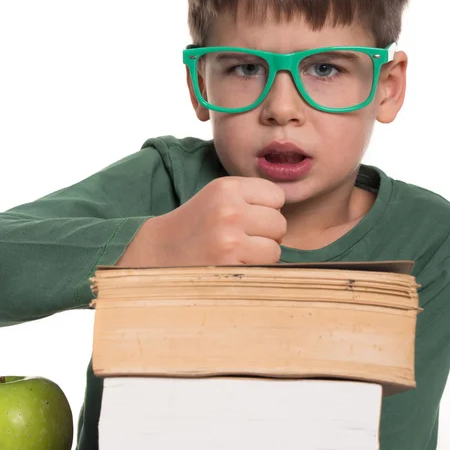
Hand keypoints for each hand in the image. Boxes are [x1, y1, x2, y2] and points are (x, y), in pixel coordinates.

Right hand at [118, 177, 285, 267]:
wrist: (160, 251)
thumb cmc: (197, 223)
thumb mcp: (219, 195)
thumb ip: (252, 195)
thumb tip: (290, 207)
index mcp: (226, 187)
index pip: (276, 196)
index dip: (267, 209)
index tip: (249, 216)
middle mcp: (229, 210)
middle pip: (279, 223)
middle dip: (267, 233)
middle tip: (244, 237)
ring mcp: (229, 240)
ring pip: (275, 248)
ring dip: (262, 254)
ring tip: (238, 251)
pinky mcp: (229, 266)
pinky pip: (264, 268)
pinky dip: (254, 269)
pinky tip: (233, 264)